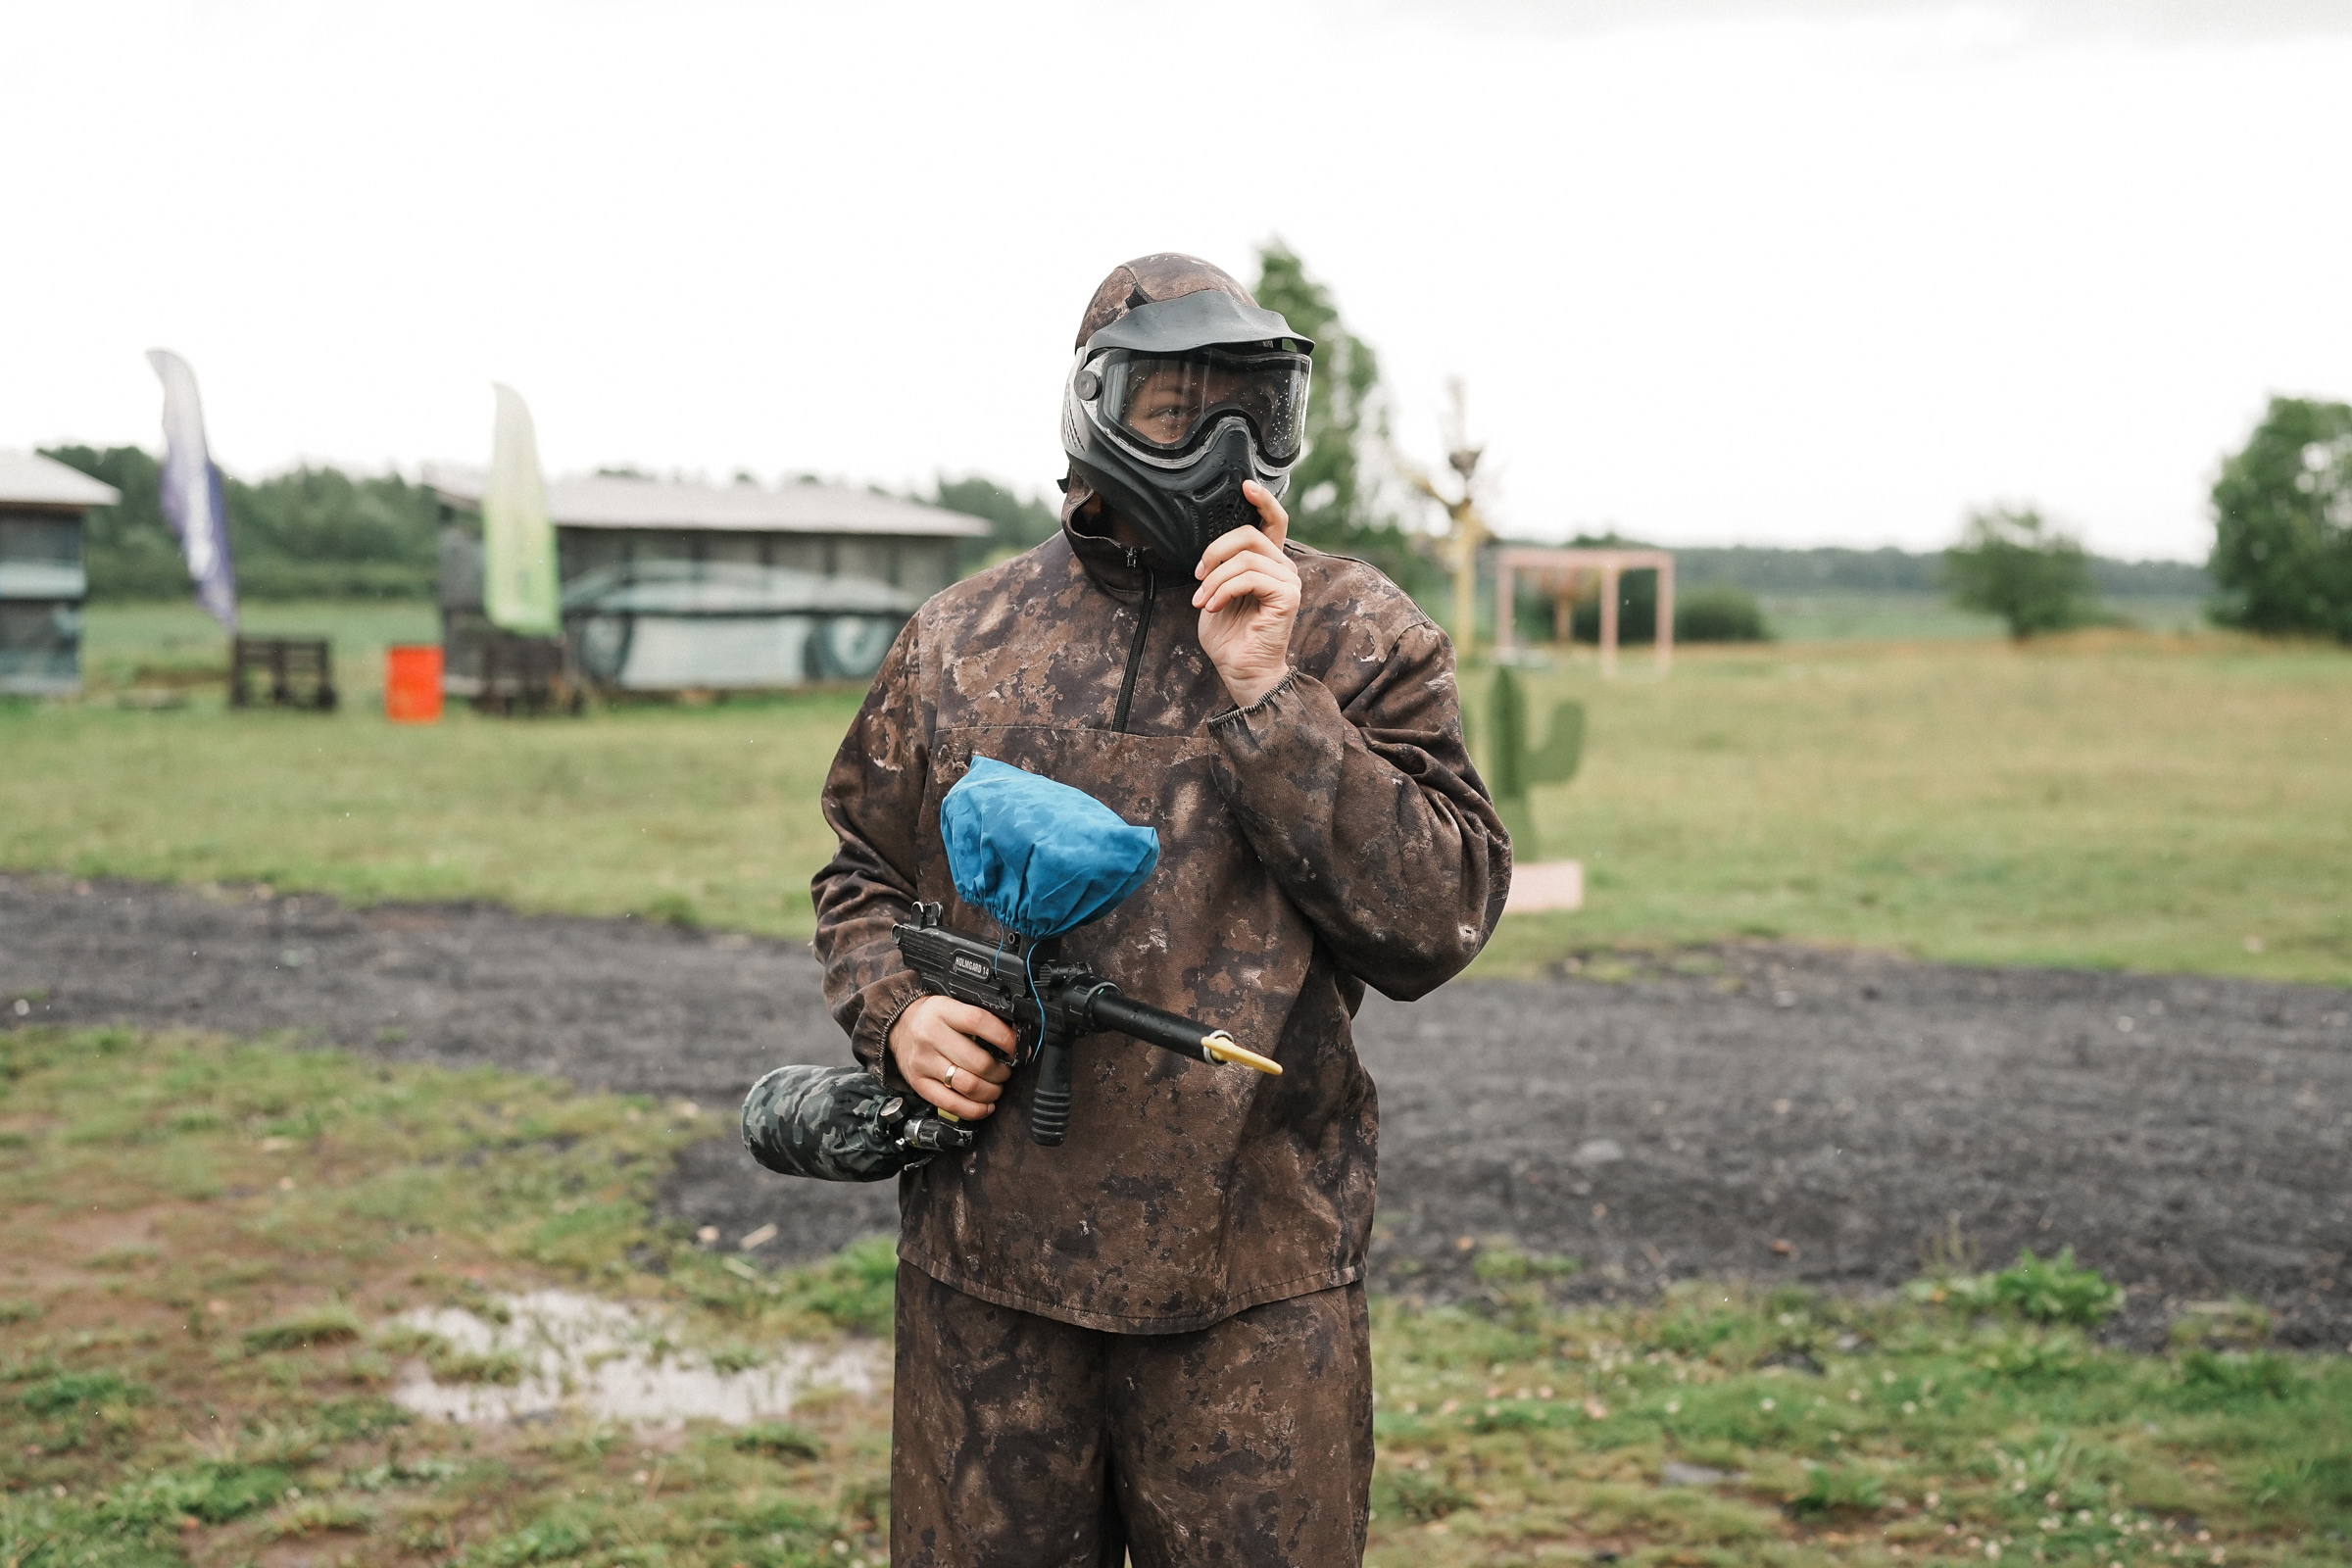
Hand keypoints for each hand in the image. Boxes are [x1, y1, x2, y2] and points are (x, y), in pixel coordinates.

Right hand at [888, 994, 1015, 1119]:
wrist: (898, 1026)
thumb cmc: (933, 1018)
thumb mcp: (953, 1005)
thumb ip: (979, 1017)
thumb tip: (1015, 1037)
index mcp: (942, 1011)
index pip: (980, 1022)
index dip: (1005, 1038)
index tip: (1018, 1049)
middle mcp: (930, 1035)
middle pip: (978, 1061)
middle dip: (1001, 1072)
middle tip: (1006, 1071)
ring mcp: (923, 1062)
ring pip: (968, 1085)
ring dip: (991, 1092)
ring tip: (996, 1088)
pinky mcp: (919, 1083)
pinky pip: (951, 1104)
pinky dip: (974, 1110)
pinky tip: (985, 1105)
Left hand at [1193, 479, 1300, 707]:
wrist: (1240, 670)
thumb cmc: (1228, 636)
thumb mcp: (1216, 592)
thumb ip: (1220, 567)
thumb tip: (1209, 550)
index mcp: (1268, 564)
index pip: (1273, 522)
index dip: (1262, 501)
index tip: (1244, 486)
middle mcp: (1283, 568)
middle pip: (1251, 534)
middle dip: (1216, 551)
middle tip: (1199, 576)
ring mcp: (1288, 581)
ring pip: (1246, 557)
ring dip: (1215, 578)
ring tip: (1203, 600)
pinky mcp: (1287, 596)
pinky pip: (1250, 576)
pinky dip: (1224, 589)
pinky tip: (1213, 605)